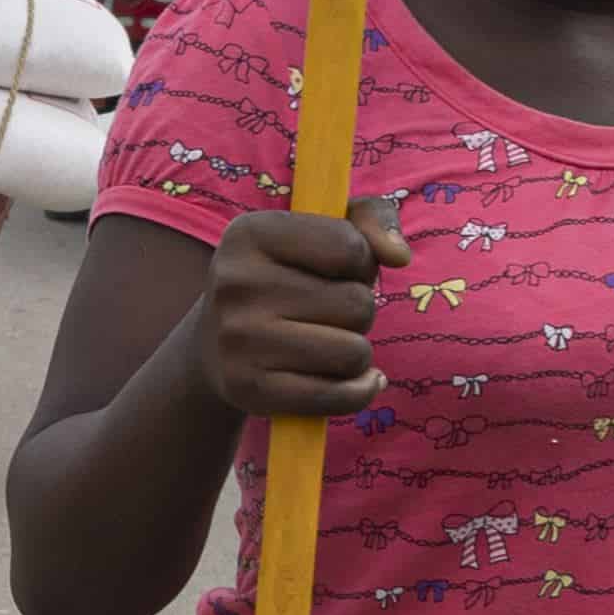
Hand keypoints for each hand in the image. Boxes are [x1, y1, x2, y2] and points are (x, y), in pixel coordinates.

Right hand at [198, 199, 404, 417]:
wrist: (214, 347)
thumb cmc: (285, 279)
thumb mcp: (321, 231)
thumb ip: (372, 218)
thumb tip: (399, 255)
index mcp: (248, 233)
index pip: (350, 247)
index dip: (360, 264)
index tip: (335, 271)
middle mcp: (235, 283)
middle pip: (356, 303)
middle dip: (358, 311)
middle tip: (325, 314)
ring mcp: (237, 339)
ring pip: (353, 352)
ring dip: (356, 352)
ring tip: (326, 344)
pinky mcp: (247, 389)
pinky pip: (338, 397)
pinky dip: (357, 391)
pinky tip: (348, 381)